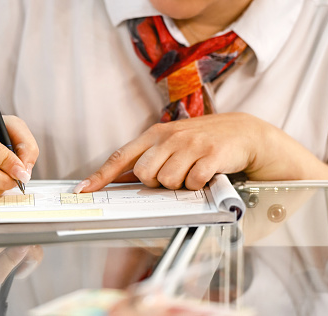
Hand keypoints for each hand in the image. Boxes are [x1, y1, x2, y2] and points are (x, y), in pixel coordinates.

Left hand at [76, 112, 327, 192]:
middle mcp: (169, 137)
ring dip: (180, 184)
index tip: (84, 190)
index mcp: (155, 134)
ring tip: (192, 173)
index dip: (101, 176)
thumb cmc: (203, 140)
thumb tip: (121, 177)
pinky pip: (193, 183)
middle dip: (158, 182)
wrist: (244, 132)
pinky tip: (206, 175)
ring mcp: (190, 145)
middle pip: (145, 174)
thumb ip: (149, 156)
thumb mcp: (173, 142)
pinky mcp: (210, 155)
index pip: (121, 157)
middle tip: (175, 174)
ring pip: (167, 181)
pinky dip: (198, 185)